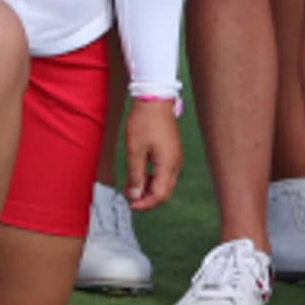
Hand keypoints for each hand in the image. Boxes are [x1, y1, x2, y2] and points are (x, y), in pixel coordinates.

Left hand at [120, 97, 182, 211]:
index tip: (130, 204)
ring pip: (165, 183)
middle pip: (165, 192)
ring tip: (131, 185)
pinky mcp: (172, 152)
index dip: (144, 203)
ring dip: (149, 188)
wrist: (155, 100)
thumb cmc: (143, 122)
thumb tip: (134, 195)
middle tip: (130, 198)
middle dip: (148, 199)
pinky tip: (140, 174)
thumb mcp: (135, 150)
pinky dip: (153, 178)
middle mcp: (175, 164)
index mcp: (167, 165)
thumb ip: (135, 175)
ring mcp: (175, 158)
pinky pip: (165, 173)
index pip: (159, 195)